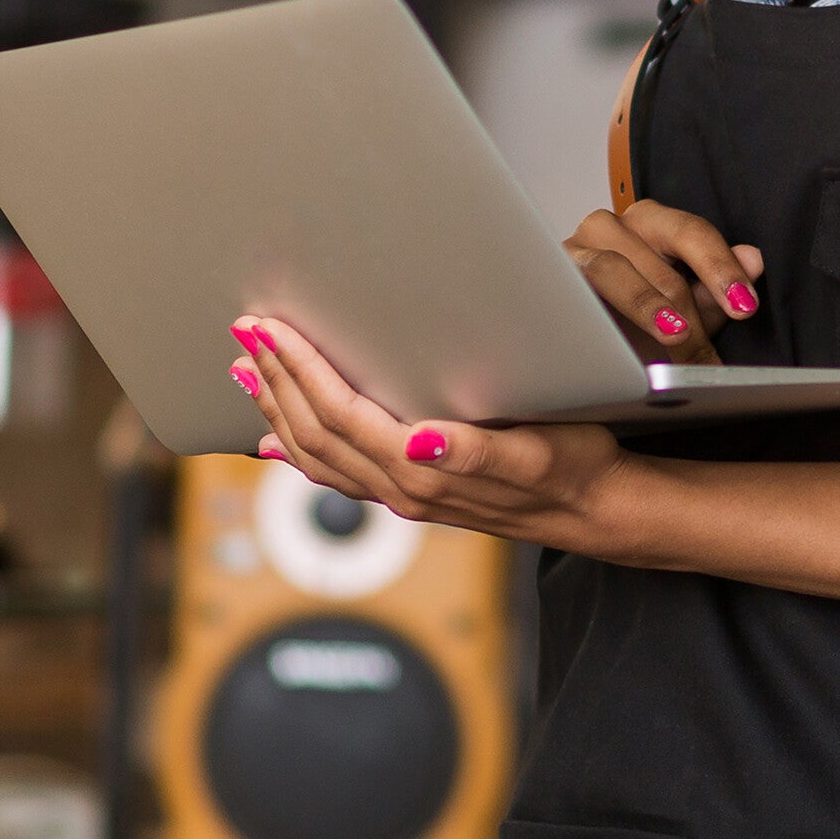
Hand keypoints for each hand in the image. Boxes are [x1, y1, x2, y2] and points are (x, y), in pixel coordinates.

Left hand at [225, 316, 634, 553]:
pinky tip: (276, 441)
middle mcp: (401, 490)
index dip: (299, 370)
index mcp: (421, 473)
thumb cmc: (572, 468)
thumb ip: (471, 453)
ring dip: (276, 410)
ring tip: (245, 372)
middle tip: (244, 332)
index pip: (339, 414)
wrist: (595, 508)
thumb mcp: (534, 452)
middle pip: (315, 432)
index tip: (269, 329)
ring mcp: (401, 496)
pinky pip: (336, 474)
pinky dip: (297, 453)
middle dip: (274, 380)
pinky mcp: (410, 494)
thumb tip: (417, 442)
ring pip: (316, 455)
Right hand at [564, 202, 764, 368]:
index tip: (745, 307)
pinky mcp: (548, 274)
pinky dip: (597, 311)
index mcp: (652, 225)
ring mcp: (577, 247)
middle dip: (689, 313)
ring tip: (674, 338)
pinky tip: (611, 338)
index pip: (692, 233)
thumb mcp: (684, 311)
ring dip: (647, 307)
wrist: (574, 344)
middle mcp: (613, 226)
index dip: (720, 269)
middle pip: (658, 260)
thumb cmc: (631, 323)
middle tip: (707, 357)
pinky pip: (571, 285)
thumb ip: (714, 289)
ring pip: (614, 268)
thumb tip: (753, 259)